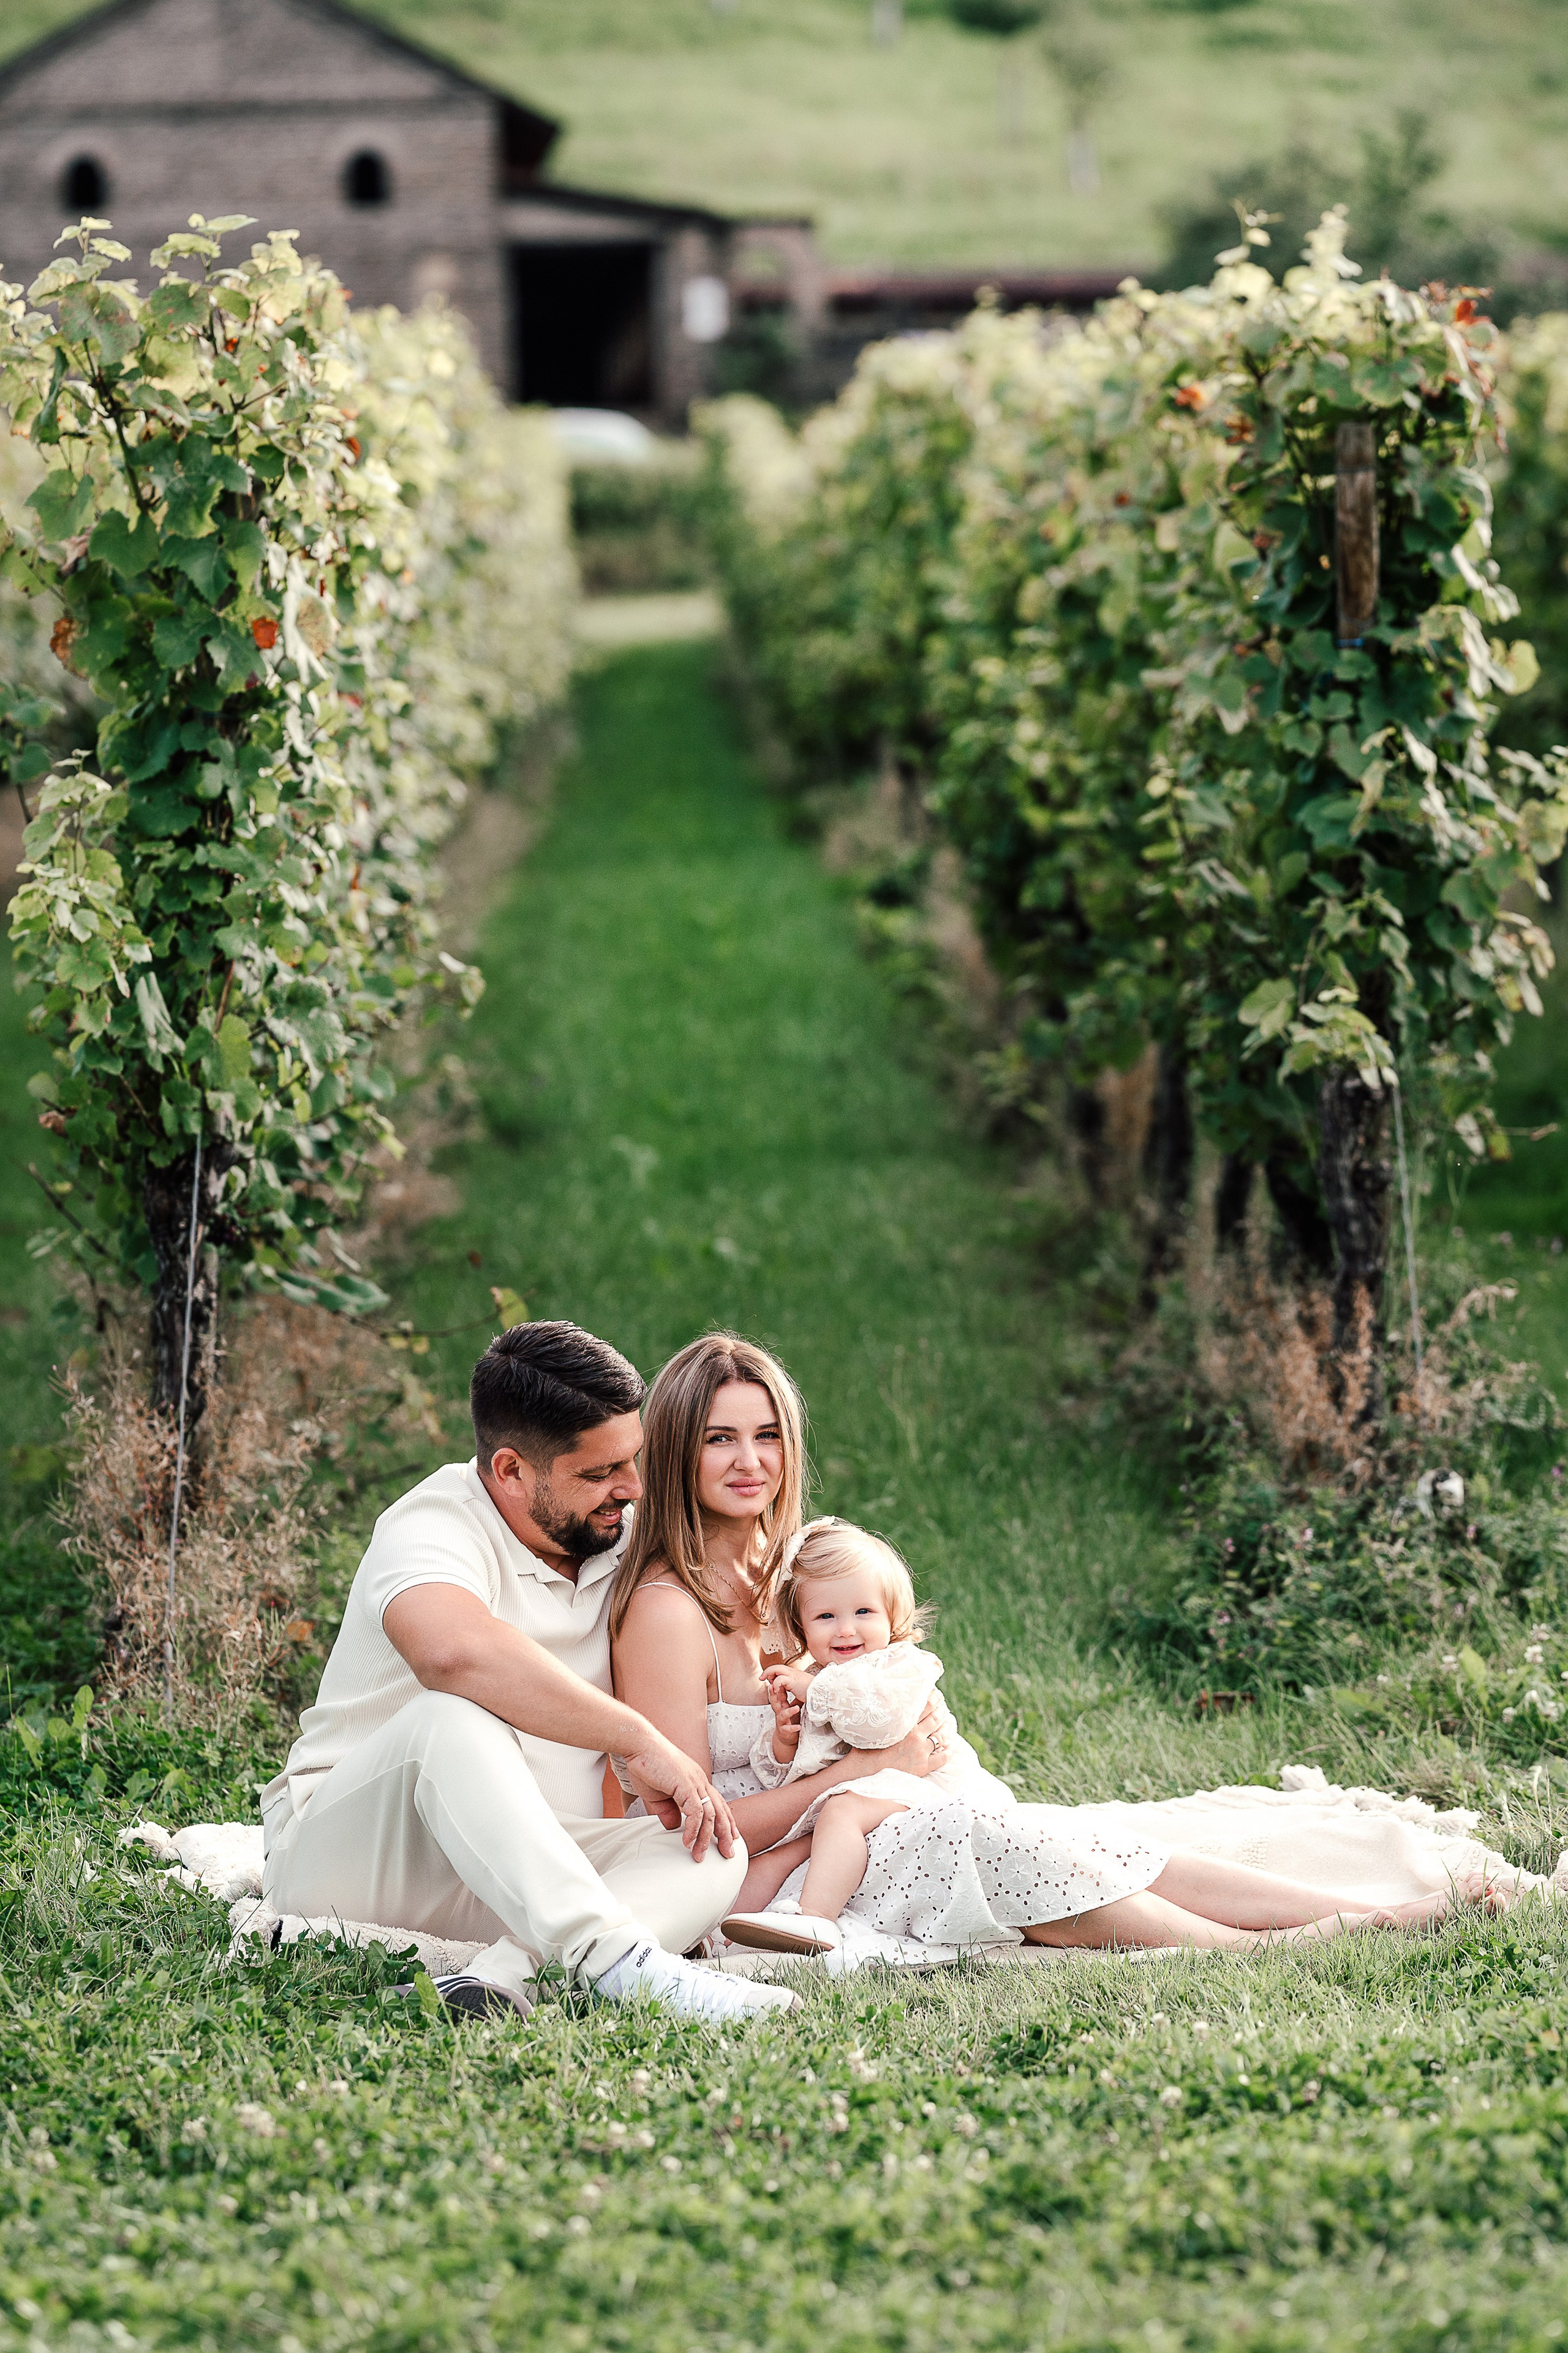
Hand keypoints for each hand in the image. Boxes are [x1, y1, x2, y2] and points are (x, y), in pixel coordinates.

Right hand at [621, 1731, 738, 1861]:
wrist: (639, 1745)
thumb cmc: (646, 1765)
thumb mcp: (659, 1795)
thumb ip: (668, 1812)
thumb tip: (674, 1827)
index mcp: (697, 1781)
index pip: (718, 1803)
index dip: (726, 1821)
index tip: (729, 1838)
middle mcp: (700, 1781)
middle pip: (721, 1810)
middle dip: (725, 1834)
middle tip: (727, 1853)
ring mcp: (695, 1782)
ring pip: (710, 1815)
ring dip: (706, 1838)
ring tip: (699, 1855)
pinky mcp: (686, 1785)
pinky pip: (696, 1812)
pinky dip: (693, 1829)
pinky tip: (688, 1842)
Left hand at [762, 1661, 814, 1703]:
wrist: (821, 1692)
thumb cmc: (812, 1692)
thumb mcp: (801, 1690)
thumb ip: (795, 1691)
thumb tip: (793, 1696)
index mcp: (794, 1674)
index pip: (780, 1669)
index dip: (773, 1673)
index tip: (768, 1679)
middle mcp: (792, 1672)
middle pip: (776, 1666)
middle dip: (767, 1671)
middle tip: (762, 1678)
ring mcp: (792, 1675)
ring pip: (776, 1669)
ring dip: (769, 1675)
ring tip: (767, 1682)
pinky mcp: (792, 1681)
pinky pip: (780, 1679)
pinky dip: (776, 1683)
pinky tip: (776, 1689)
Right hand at [768, 1678, 801, 1728]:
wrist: (787, 1736)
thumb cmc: (790, 1720)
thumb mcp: (792, 1707)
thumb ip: (795, 1698)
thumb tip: (801, 1687)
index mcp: (781, 1705)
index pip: (778, 1694)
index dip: (776, 1686)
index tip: (775, 1677)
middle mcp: (779, 1712)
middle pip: (774, 1702)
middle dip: (772, 1694)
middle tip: (772, 1687)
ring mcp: (781, 1721)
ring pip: (782, 1715)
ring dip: (789, 1711)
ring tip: (796, 1708)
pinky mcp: (784, 1730)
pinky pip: (788, 1729)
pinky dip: (793, 1727)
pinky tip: (798, 1726)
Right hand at [855, 1700, 947, 1780]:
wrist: (865, 1774)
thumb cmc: (865, 1750)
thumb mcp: (873, 1728)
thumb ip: (884, 1716)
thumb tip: (883, 1702)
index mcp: (904, 1725)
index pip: (925, 1705)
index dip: (933, 1697)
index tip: (935, 1693)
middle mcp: (915, 1736)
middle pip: (935, 1718)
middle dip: (941, 1709)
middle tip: (942, 1705)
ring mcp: (921, 1752)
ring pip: (941, 1736)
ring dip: (947, 1727)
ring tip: (948, 1721)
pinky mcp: (923, 1767)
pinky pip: (942, 1758)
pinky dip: (949, 1751)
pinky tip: (950, 1746)